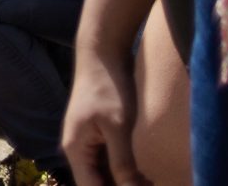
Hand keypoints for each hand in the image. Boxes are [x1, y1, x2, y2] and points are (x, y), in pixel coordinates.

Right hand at [63, 44, 144, 185]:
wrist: (102, 54)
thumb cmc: (108, 87)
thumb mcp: (118, 126)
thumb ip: (122, 162)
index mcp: (76, 151)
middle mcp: (78, 151)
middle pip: (97, 184)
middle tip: (151, 185)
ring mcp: (88, 144)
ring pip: (104, 176)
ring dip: (125, 183)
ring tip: (151, 183)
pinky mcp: (99, 137)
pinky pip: (110, 164)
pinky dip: (126, 173)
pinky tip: (146, 176)